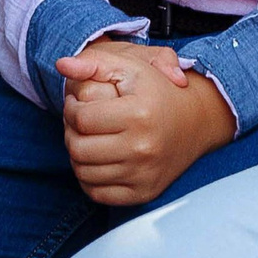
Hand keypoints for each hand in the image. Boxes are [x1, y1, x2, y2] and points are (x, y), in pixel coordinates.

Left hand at [55, 39, 227, 206]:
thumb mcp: (130, 67)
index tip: (76, 103)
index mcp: (139, 115)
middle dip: (70, 131)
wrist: (196, 122)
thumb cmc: (157, 91)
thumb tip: (62, 64)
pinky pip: (97, 194)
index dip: (71, 108)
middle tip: (79, 121)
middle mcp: (143, 148)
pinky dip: (89, 178)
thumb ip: (93, 63)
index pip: (81, 119)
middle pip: (78, 148)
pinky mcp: (143, 193)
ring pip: (83, 172)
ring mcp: (144, 174)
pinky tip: (96, 159)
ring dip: (77, 155)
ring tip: (87, 137)